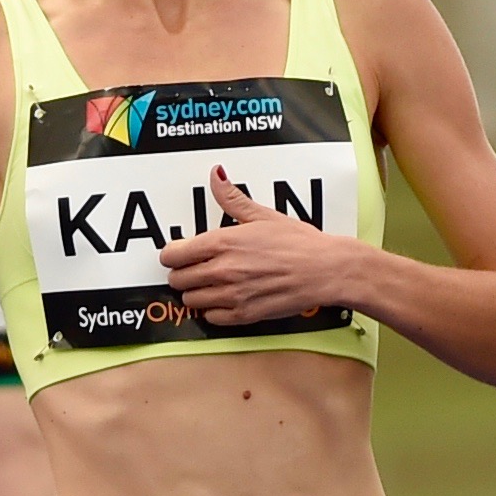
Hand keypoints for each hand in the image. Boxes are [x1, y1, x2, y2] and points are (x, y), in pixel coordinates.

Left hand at [161, 167, 347, 325]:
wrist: (324, 270)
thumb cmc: (298, 242)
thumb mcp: (262, 215)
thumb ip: (231, 199)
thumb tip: (216, 176)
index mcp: (223, 242)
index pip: (173, 254)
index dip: (172, 254)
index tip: (178, 254)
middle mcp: (222, 270)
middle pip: (177, 279)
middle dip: (182, 273)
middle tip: (194, 269)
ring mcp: (231, 296)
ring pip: (191, 300)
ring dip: (196, 293)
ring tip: (210, 284)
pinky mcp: (243, 316)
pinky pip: (211, 318)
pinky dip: (213, 310)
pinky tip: (225, 299)